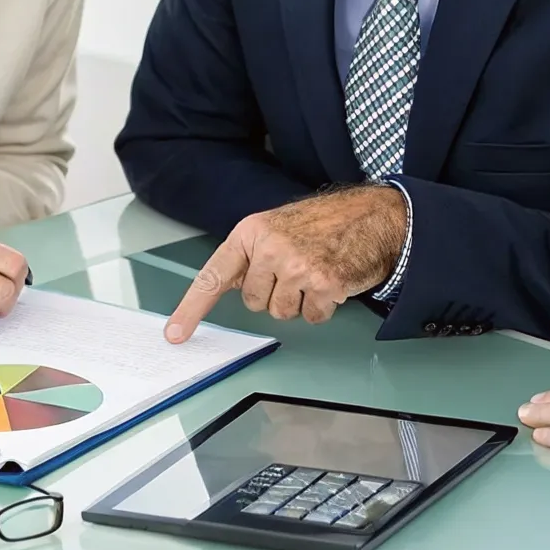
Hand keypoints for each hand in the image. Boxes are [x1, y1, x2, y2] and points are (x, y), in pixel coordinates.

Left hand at [164, 186, 406, 342]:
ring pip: (281, 313)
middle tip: (297, 269)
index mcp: (251, 232)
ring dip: (299, 302)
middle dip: (274, 294)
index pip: (214, 275)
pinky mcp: (324, 284)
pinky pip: (312, 317)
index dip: (192, 308)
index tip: (175, 334)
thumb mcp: (277, 226)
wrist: (374, 214)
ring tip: (317, 272)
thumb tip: (229, 286)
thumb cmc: (325, 222)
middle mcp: (270, 248)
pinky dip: (323, 307)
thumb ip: (251, 255)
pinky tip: (333, 281)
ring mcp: (297, 267)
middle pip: (253, 302)